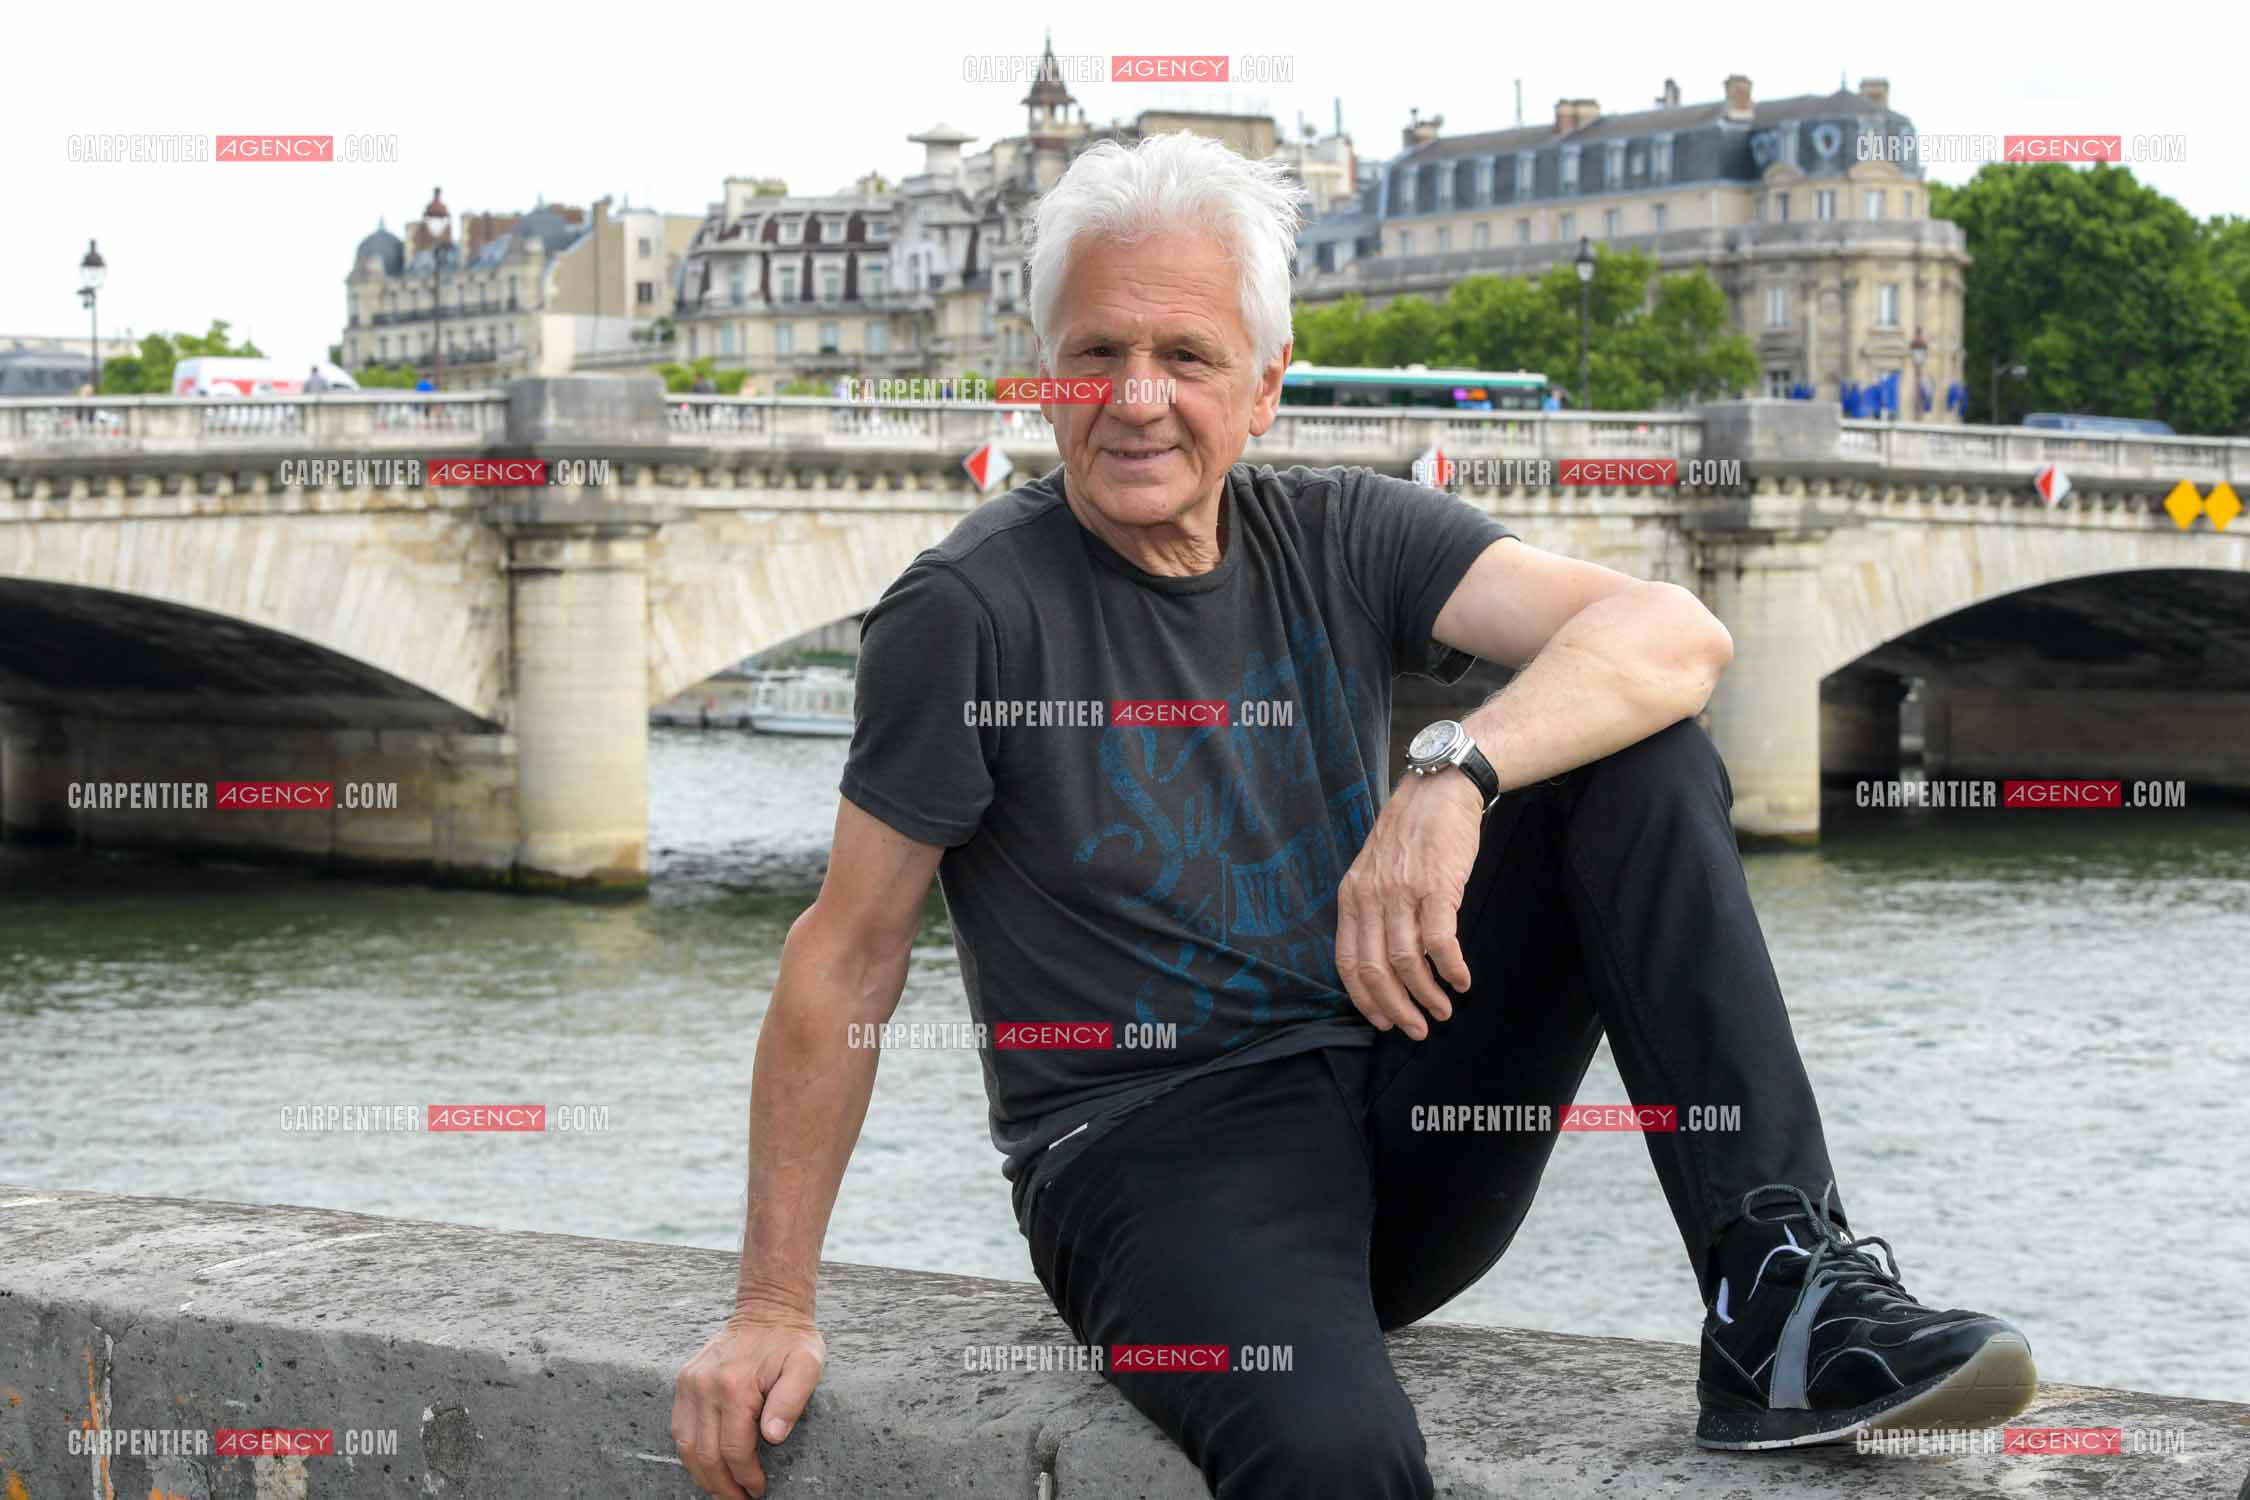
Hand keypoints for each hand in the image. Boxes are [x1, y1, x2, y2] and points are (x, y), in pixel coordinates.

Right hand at [672, 1304, 827, 1498]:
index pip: (734, 1449)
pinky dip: (691, 1453)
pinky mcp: (684, 1381)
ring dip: (703, 1475)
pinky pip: (679, 1427)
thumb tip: (773, 1436)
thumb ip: (791, 1401)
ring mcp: (690, 1383)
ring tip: (723, 1490)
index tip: (759, 1490)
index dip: (746, 1476)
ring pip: (686, 1445)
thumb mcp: (807, 1366)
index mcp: (734, 1385)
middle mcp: (705, 1385)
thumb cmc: (791, 1341)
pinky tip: (707, 1465)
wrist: (768, 1309)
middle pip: (706, 1454)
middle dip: (722, 1486)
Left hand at [1335, 768, 1483, 1038]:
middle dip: (1396, 1008)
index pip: (1348, 962)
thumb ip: (1372, 909)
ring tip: (1443, 1010)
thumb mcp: (1374, 869)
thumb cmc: (1411, 833)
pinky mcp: (1437, 887)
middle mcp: (1371, 897)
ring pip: (1407, 962)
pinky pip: (1439, 942)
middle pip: (1376, 970)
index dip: (1365, 999)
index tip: (1383, 1021)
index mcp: (1352, 896)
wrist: (1439, 790)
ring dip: (1426, 995)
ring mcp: (1402, 892)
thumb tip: (1382, 960)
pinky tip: (1461, 981)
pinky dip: (1450, 969)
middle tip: (1417, 1029)